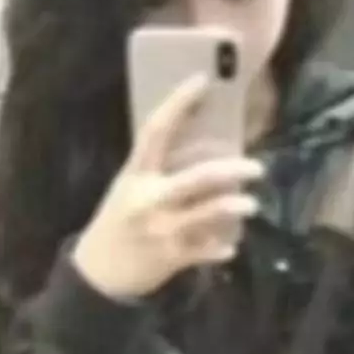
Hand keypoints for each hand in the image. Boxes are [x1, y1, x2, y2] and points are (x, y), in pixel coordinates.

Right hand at [73, 75, 263, 299]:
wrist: (97, 273)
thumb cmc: (117, 221)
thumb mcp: (128, 188)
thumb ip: (156, 171)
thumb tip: (199, 147)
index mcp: (135, 175)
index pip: (156, 130)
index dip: (178, 103)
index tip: (203, 80)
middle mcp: (149, 199)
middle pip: (196, 179)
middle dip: (230, 171)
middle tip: (256, 167)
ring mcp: (162, 229)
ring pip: (207, 214)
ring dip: (234, 208)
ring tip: (251, 204)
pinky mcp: (172, 257)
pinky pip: (206, 250)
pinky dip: (221, 248)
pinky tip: (231, 246)